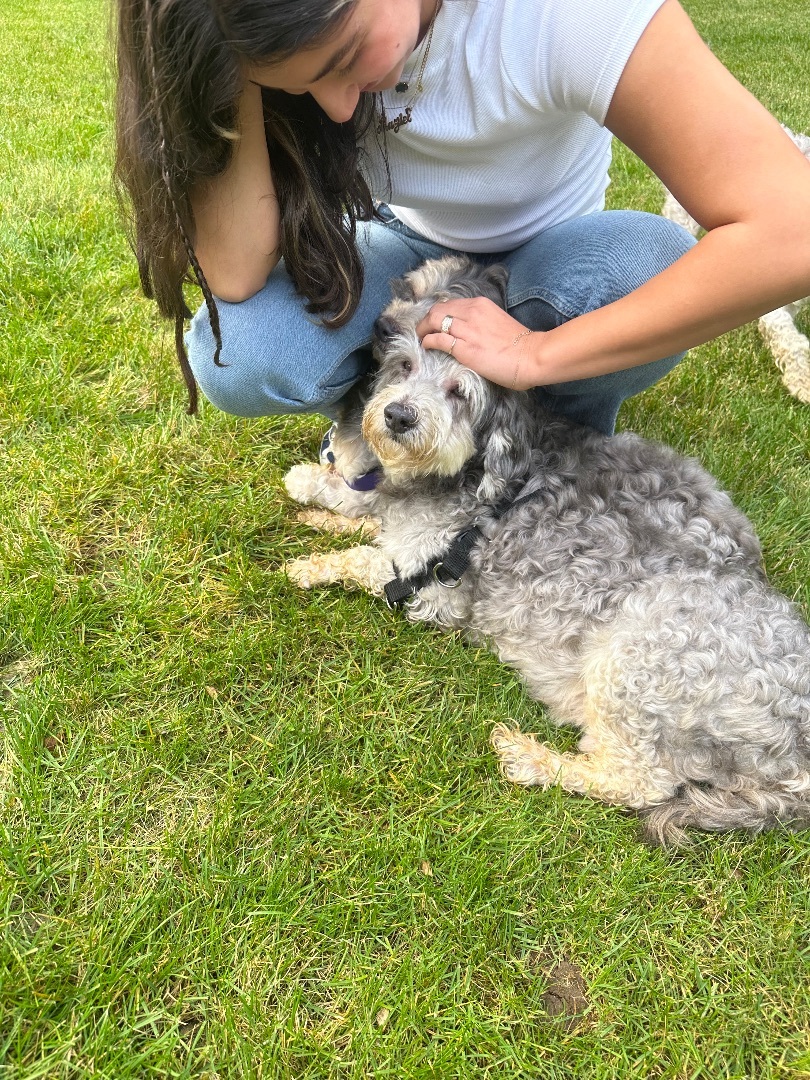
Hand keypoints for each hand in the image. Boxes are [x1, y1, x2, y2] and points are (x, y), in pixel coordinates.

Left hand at [416, 297, 541, 389]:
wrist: (531, 356)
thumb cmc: (519, 344)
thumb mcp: (497, 321)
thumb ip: (481, 321)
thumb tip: (469, 330)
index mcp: (480, 305)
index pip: (450, 304)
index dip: (437, 313)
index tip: (434, 322)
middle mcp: (471, 312)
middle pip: (437, 310)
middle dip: (426, 320)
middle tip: (422, 330)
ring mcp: (467, 330)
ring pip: (434, 322)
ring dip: (423, 330)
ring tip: (421, 338)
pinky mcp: (464, 348)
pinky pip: (438, 340)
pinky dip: (428, 341)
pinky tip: (426, 346)